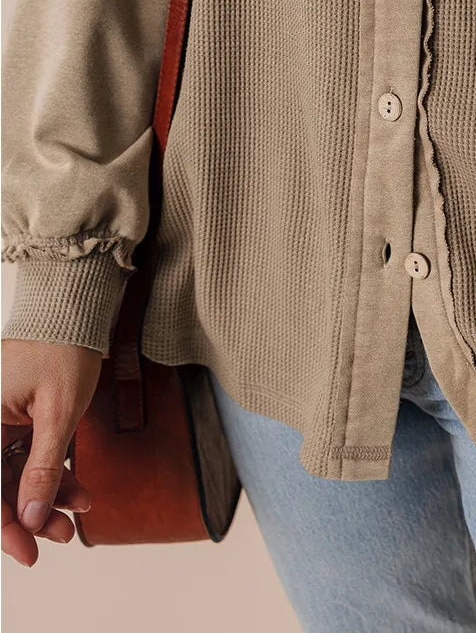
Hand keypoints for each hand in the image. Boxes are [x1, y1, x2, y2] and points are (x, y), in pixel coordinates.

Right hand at [2, 338, 102, 566]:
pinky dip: (52, 474)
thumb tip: (32, 519)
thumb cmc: (64, 347)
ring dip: (47, 498)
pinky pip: (28, 457)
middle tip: (64, 537)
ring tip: (82, 511)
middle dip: (31, 515)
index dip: (4, 528)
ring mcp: (0, 422)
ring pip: (16, 476)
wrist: (75, 306)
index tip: (28, 555)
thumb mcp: (59, 411)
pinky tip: (78, 491)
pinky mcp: (17, 418)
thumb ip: (43, 467)